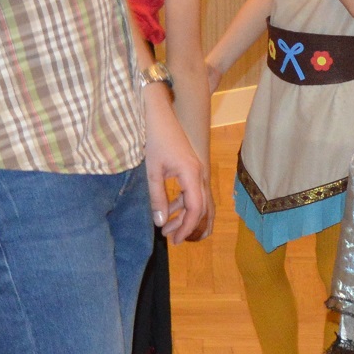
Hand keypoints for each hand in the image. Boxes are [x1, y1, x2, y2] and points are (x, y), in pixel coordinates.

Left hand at [144, 89, 211, 241]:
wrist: (159, 115)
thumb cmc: (155, 140)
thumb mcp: (152, 171)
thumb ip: (157, 197)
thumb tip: (159, 222)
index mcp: (192, 174)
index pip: (196, 208)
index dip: (187, 226)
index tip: (175, 239)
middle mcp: (199, 174)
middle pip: (200, 207)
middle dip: (186, 225)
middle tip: (171, 239)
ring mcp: (196, 171)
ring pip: (196, 201)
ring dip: (182, 215)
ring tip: (165, 228)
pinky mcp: (190, 169)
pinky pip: (190, 192)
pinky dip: (180, 204)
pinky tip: (166, 210)